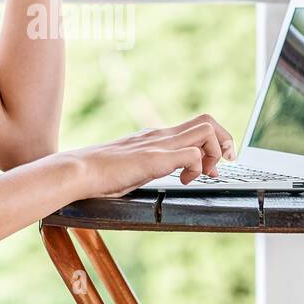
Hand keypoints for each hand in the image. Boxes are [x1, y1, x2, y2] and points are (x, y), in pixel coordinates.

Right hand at [64, 114, 235, 198]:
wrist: (78, 171)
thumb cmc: (99, 173)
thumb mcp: (131, 166)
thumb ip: (145, 165)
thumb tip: (149, 174)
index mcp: (156, 136)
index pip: (197, 124)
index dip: (215, 141)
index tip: (213, 164)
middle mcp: (161, 135)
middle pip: (209, 121)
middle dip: (225, 142)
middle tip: (220, 167)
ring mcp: (159, 144)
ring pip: (206, 131)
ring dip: (214, 154)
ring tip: (203, 175)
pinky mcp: (155, 158)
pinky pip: (192, 155)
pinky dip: (197, 169)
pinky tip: (182, 181)